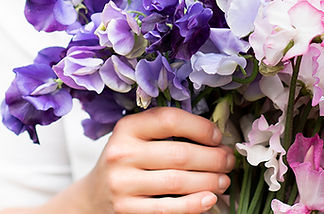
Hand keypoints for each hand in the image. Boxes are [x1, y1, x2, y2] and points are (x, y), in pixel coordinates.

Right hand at [81, 107, 236, 213]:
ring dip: (209, 181)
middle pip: (179, 154)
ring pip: (178, 182)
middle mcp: (121, 153)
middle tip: (228, 161)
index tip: (218, 137)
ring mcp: (122, 184)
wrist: (94, 196)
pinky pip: (169, 208)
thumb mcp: (136, 139)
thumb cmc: (127, 163)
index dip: (200, 127)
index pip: (169, 120)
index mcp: (126, 128)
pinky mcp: (127, 210)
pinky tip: (210, 199)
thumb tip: (216, 138)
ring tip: (223, 180)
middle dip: (213, 158)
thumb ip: (165, 132)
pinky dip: (194, 204)